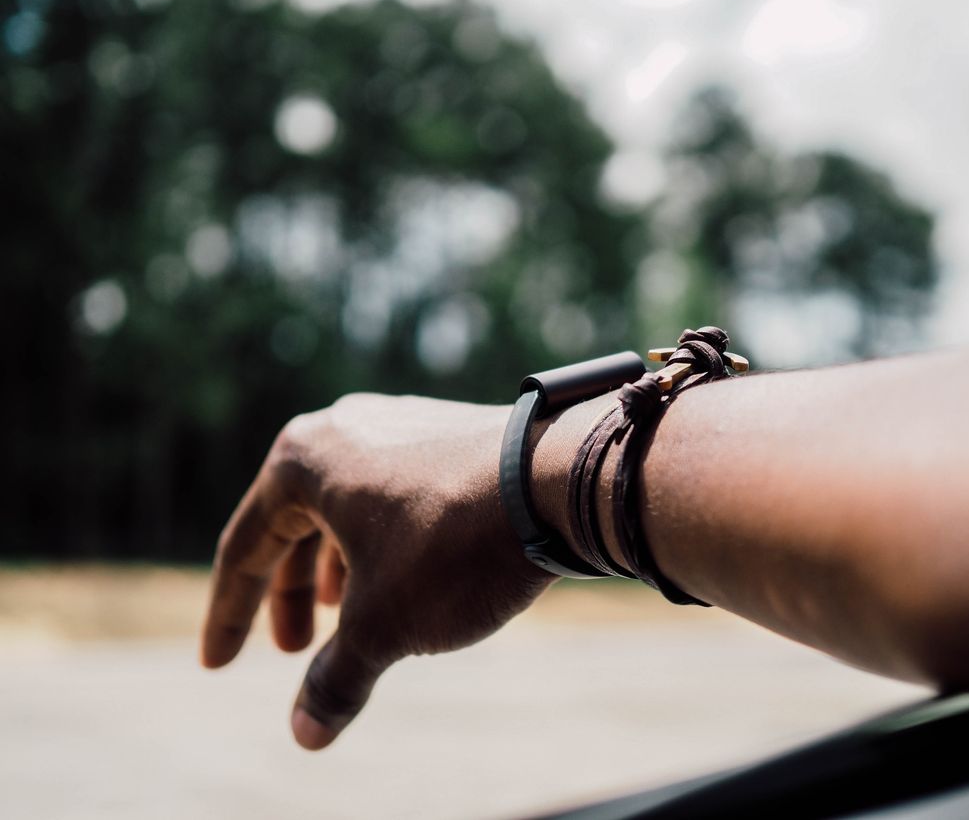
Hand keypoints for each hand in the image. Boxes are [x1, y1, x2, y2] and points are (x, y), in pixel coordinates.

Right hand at [199, 394, 552, 748]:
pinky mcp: (451, 433)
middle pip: (295, 525)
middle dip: (290, 594)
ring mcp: (402, 424)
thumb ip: (336, 677)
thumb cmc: (454, 545)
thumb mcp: (384, 624)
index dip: (229, 616)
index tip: (218, 666)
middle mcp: (346, 428)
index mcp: (303, 460)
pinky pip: (395, 496)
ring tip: (348, 619)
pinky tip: (408, 580)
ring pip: (349, 510)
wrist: (560, 481)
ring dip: (339, 570)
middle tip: (295, 651)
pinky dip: (384, 545)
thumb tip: (306, 734)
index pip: (245, 548)